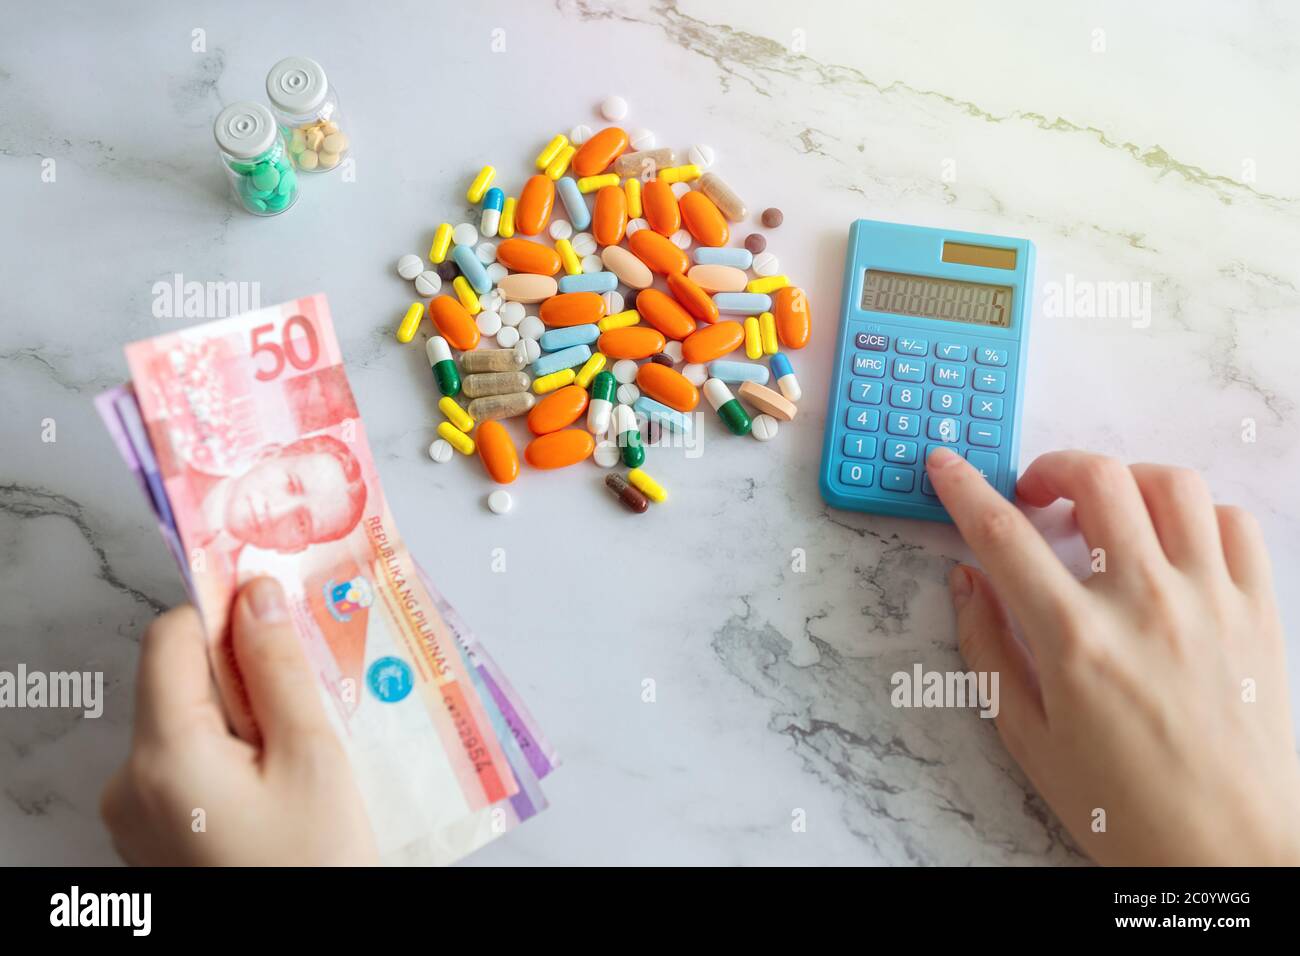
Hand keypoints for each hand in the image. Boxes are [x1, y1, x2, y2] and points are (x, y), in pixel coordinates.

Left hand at [101, 578, 378, 864]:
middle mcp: (129, 782)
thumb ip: (279, 670)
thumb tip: (256, 594)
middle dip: (249, 677)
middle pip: (182, 684)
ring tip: (308, 753)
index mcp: (162, 755)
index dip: (226, 614)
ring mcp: (135, 816)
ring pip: (190, 725)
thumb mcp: (313, 758)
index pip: (170, 638)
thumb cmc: (316, 865)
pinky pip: (188, 767)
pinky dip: (235, 757)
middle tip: (317, 697)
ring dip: (248, 719)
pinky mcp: (153, 838)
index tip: (281, 613)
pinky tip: (285, 784)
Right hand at [927, 447, 1299, 864]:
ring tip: (1105, 512)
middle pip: (1094, 479)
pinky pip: (1231, 522)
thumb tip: (966, 580)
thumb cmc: (1125, 808)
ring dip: (1124, 480)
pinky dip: (1194, 514)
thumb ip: (988, 648)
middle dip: (1050, 468)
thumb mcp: (1028, 738)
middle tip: (1034, 496)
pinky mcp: (1257, 609)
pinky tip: (1169, 543)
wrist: (1233, 851)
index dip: (962, 487)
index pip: (1002, 534)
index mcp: (1075, 640)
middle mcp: (1145, 604)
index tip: (945, 464)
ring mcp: (1210, 600)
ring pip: (1169, 483)